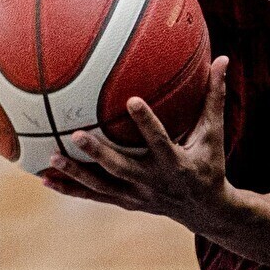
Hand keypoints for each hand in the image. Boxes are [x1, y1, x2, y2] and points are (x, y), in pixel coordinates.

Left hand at [40, 55, 232, 229]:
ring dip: (76, 173)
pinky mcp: (126, 202)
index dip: (147, 123)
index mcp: (176, 164)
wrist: (207, 211)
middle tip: (75, 134)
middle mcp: (153, 182)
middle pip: (122, 167)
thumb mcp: (214, 134)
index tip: (132, 100)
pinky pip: (94, 196)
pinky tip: (44, 179)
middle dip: (99, 153)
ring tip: (51, 157)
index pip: (160, 141)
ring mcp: (137, 195)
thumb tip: (224, 58)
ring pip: (102, 186)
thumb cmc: (209, 163)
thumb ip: (215, 97)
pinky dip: (70, 189)